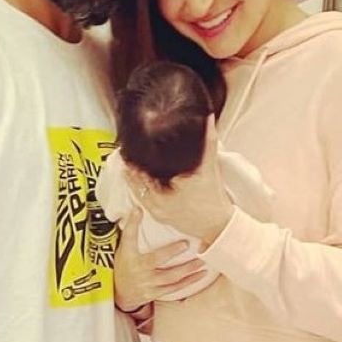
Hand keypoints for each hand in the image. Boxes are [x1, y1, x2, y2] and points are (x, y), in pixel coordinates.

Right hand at [113, 207, 207, 311]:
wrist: (120, 293)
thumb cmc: (125, 265)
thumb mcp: (124, 249)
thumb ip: (131, 232)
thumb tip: (137, 208)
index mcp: (128, 255)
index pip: (129, 237)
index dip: (132, 223)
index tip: (138, 210)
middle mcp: (137, 269)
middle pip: (155, 259)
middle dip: (171, 252)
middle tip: (186, 244)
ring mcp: (147, 283)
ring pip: (170, 276)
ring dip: (187, 269)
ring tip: (201, 261)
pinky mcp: (155, 293)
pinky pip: (174, 287)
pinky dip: (189, 281)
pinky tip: (201, 274)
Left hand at [128, 121, 234, 245]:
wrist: (217, 223)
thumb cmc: (213, 196)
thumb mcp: (211, 166)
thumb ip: (209, 140)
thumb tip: (209, 118)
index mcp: (173, 188)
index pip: (147, 173)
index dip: (137, 161)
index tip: (130, 149)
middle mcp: (163, 201)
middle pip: (140, 182)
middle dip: (133, 169)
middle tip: (125, 156)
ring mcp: (160, 210)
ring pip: (139, 193)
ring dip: (133, 181)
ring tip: (127, 168)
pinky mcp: (160, 217)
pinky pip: (144, 203)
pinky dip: (139, 192)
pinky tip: (136, 183)